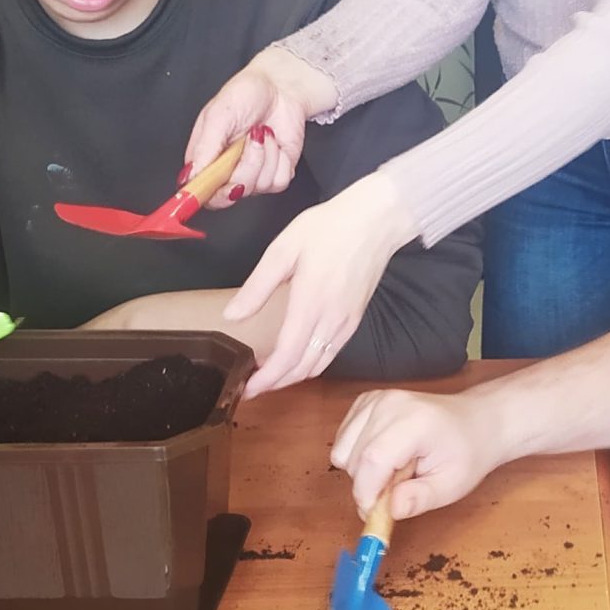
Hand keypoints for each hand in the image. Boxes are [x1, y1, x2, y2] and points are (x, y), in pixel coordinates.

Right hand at [181, 45, 338, 210]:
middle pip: (232, 194)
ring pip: (258, 187)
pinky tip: (274, 141)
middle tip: (248, 138)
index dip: (211, 194)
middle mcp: (228, 172)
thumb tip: (190, 175)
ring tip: (261, 133)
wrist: (281, 86)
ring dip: (264, 156)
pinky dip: (279, 159)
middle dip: (246, 165)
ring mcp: (253, 175)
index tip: (224, 184)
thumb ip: (204, 147)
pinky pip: (279, 181)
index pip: (201, 192)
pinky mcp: (276, 174)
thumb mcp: (218, 114)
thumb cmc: (245, 94)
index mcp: (206, 160)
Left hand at [224, 173, 416, 393]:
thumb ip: (257, 287)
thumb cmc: (328, 228)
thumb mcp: (283, 249)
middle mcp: (331, 321)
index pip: (286, 357)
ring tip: (268, 377)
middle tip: (249, 388)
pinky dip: (311, 366)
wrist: (376, 220)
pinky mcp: (355, 319)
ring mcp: (347, 323)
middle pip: (302, 369)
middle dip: (275, 384)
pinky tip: (295, 359)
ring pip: (318, 366)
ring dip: (292, 378)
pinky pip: (331, 354)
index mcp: (310, 304)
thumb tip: (232, 316)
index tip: (245, 390)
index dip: (265, 380)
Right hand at [331, 386, 505, 521]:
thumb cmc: (466, 452)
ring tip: (396, 468)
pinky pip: (342, 439)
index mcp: (414, 421)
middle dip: (368, 486)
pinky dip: (357, 455)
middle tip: (399, 488)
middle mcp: (389, 404)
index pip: (372, 460)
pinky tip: (387, 454)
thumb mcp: (452, 485)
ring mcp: (375, 399)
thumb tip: (392, 510)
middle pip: (354, 459)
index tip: (376, 514)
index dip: (367, 494)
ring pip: (341, 450)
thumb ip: (421, 499)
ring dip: (362, 471)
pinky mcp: (365, 402)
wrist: (475, 421)